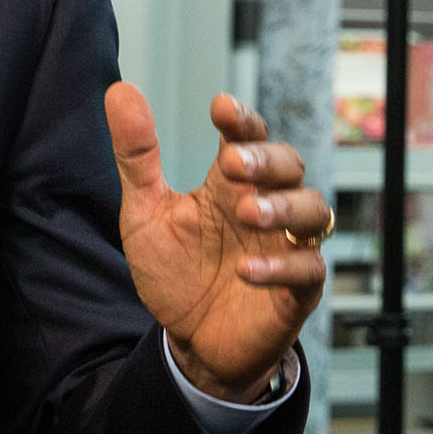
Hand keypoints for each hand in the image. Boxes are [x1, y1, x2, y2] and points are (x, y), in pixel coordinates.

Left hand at [106, 86, 328, 402]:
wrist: (189, 343)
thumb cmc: (174, 273)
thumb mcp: (144, 212)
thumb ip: (137, 156)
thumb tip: (120, 90)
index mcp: (230, 184)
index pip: (248, 137)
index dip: (241, 120)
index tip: (220, 109)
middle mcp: (265, 206)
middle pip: (288, 164)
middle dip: (264, 159)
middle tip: (232, 162)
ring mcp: (285, 247)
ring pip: (312, 210)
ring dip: (283, 207)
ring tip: (248, 213)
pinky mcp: (296, 291)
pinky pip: (307, 269)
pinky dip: (280, 267)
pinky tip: (244, 271)